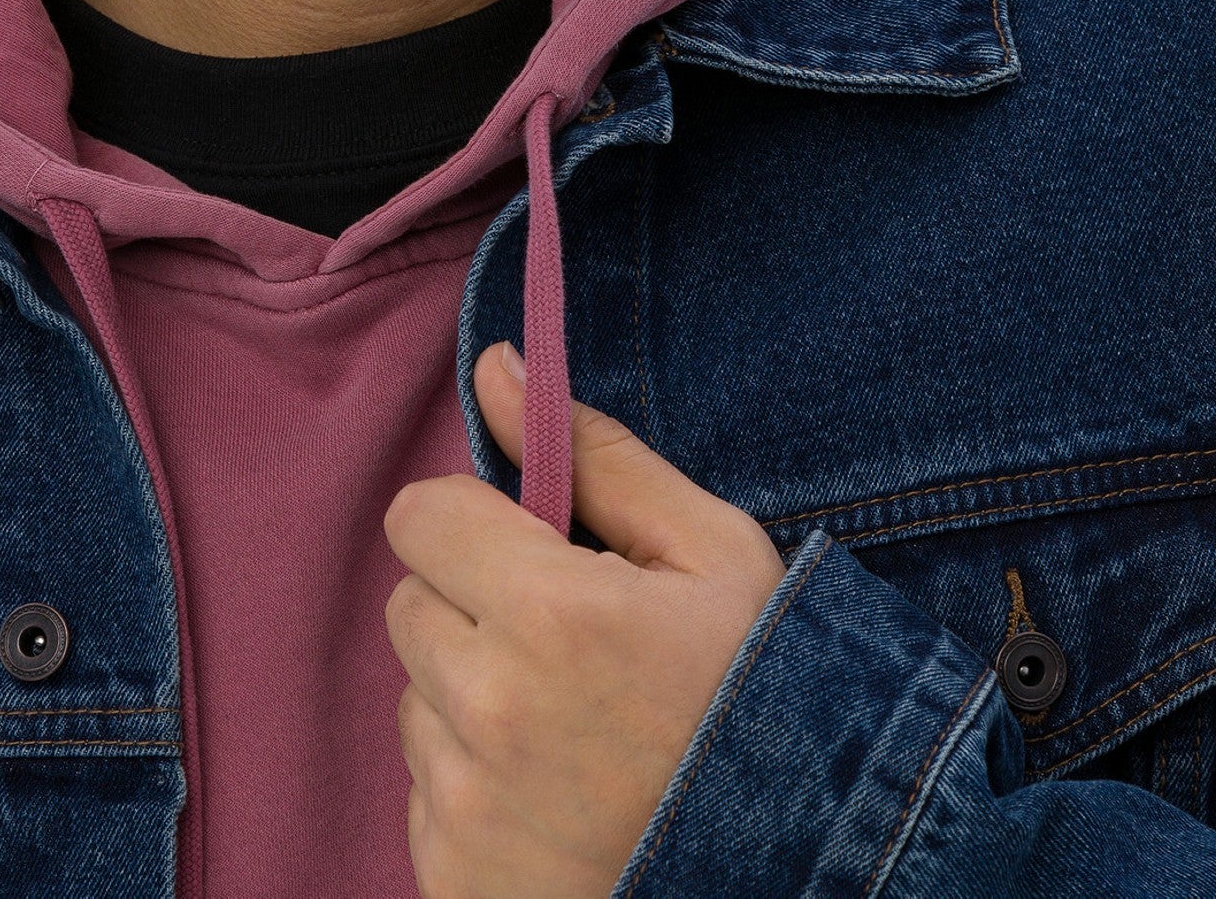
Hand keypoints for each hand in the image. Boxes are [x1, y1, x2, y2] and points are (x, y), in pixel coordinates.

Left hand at [383, 342, 786, 898]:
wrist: (803, 871)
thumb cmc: (763, 698)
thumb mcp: (713, 554)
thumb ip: (594, 454)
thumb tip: (499, 368)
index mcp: (551, 613)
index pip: (419, 517)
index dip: (475, 522)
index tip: (531, 551)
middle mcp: (491, 712)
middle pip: (412, 605)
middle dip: (474, 608)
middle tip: (568, 648)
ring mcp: (466, 810)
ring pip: (417, 700)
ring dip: (473, 700)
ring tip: (575, 730)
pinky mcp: (451, 882)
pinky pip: (424, 795)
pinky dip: (476, 788)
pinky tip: (560, 797)